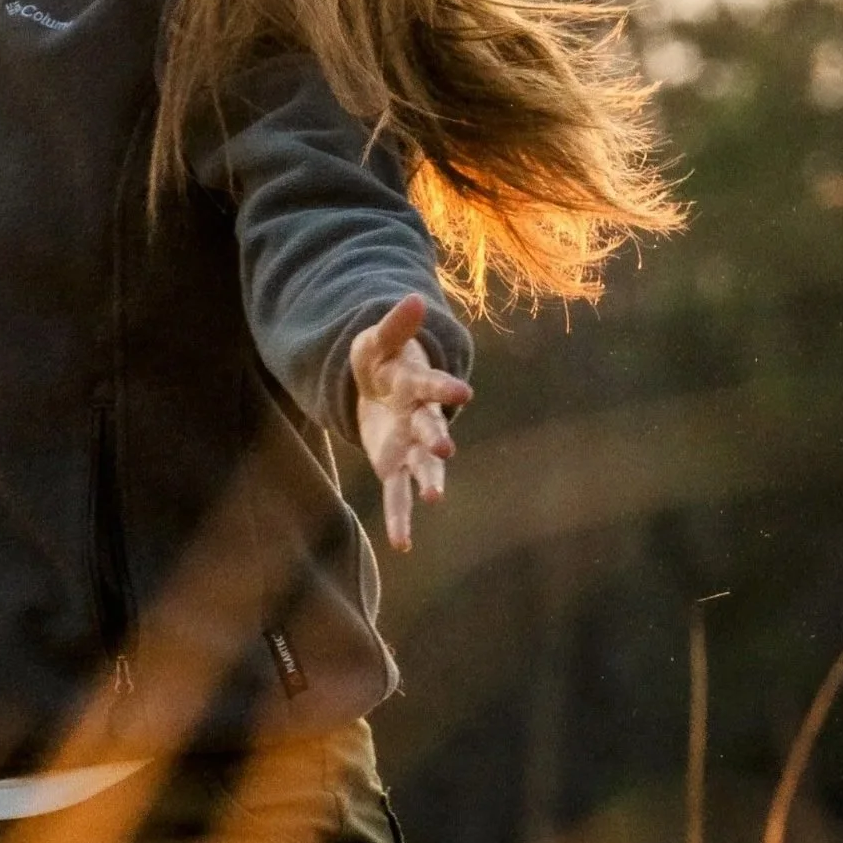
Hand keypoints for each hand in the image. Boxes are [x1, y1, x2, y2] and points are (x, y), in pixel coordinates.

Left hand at [351, 293, 471, 552]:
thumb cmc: (381, 362)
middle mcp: (422, 419)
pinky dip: (400, 518)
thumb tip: (414, 298)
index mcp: (418, 385)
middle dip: (436, 438)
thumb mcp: (377, 341)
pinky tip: (402, 544)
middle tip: (444, 449)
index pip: (433, 386)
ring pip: (422, 467)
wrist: (379, 390)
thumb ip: (395, 324)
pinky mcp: (395, 466)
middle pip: (431, 428)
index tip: (465, 392)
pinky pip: (398, 495)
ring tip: (434, 498)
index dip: (446, 388)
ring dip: (429, 481)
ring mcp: (411, 446)